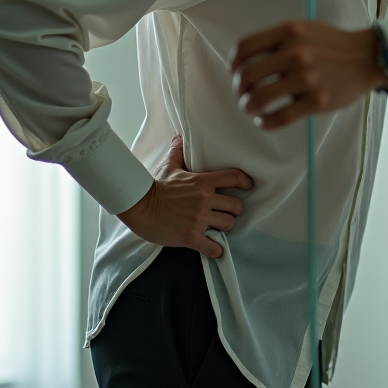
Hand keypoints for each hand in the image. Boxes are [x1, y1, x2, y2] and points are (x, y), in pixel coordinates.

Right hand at [116, 135, 252, 258]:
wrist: (138, 206)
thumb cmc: (155, 186)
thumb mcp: (169, 166)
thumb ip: (178, 152)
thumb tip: (179, 138)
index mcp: (203, 182)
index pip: (235, 177)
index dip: (245, 182)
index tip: (248, 186)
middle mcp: (205, 200)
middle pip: (237, 205)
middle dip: (235, 210)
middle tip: (228, 211)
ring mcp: (198, 219)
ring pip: (228, 224)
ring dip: (225, 227)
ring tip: (218, 227)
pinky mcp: (190, 236)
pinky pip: (212, 246)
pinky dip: (215, 250)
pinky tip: (214, 249)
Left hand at [231, 20, 387, 128]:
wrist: (367, 57)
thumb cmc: (333, 45)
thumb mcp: (304, 29)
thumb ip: (277, 40)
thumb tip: (245, 62)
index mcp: (289, 32)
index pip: (244, 48)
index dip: (233, 64)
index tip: (234, 73)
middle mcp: (295, 53)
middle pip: (246, 76)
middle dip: (239, 89)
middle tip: (243, 95)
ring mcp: (306, 78)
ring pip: (258, 99)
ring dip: (248, 107)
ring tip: (252, 109)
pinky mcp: (316, 100)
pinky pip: (279, 117)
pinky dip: (265, 123)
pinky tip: (264, 121)